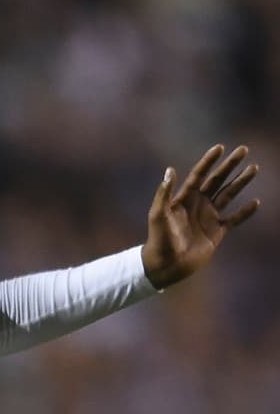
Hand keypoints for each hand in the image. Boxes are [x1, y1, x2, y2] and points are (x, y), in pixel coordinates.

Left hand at [142, 144, 259, 288]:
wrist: (164, 266)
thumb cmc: (158, 240)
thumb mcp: (158, 215)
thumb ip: (164, 193)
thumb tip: (170, 170)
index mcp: (184, 199)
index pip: (199, 175)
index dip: (209, 161)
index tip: (220, 147)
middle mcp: (198, 205)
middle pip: (217, 180)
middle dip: (230, 165)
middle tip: (243, 150)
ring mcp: (208, 218)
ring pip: (228, 195)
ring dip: (240, 182)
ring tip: (253, 168)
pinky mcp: (216, 233)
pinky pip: (233, 220)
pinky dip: (244, 212)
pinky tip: (256, 203)